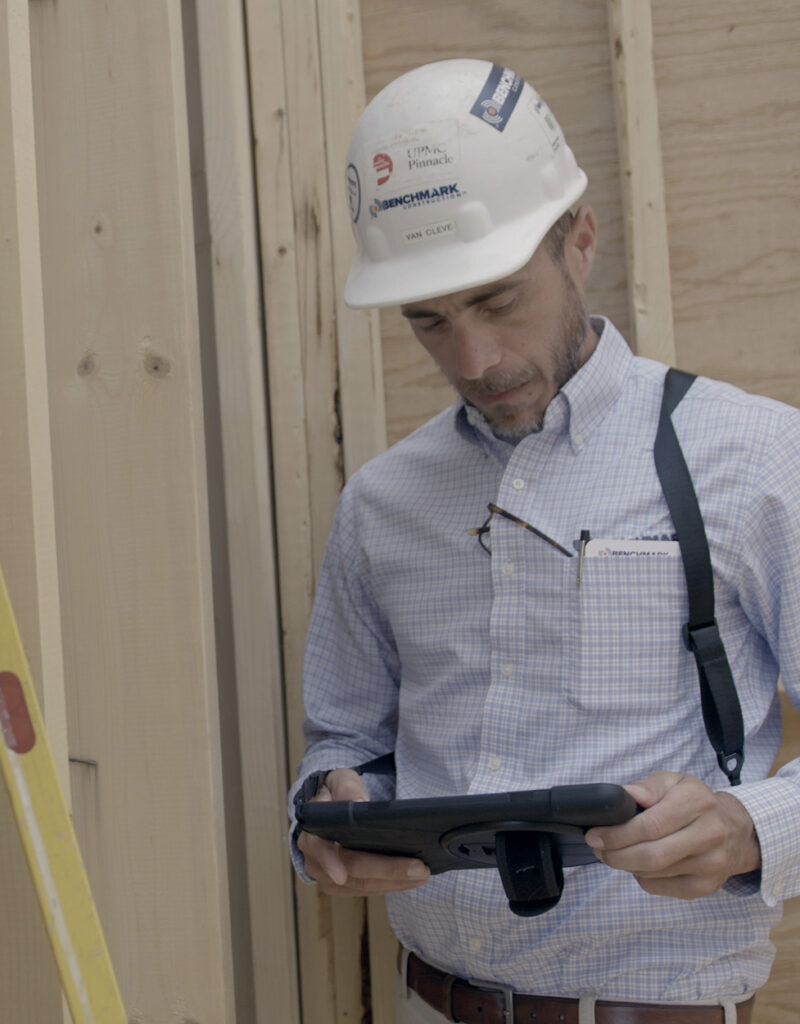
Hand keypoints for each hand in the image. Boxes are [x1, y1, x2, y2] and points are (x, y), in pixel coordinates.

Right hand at [297, 768, 429, 895]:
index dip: (329, 862)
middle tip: (418, 868)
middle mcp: (316, 859)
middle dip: (387, 871)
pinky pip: (367, 890)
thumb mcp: (340, 781)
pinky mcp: (344, 885)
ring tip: (422, 874)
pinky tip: (410, 879)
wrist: (333, 807)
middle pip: (352, 872)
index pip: (318, 848)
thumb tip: (362, 804)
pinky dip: (390, 885)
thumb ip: (348, 789)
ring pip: (362, 886)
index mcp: (312, 831)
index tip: (342, 875)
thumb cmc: (337, 793)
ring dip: (394, 882)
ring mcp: (329, 876)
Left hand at [584, 771, 760, 899]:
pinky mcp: (706, 887)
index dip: (618, 833)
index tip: (595, 834)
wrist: (736, 831)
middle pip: (651, 856)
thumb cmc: (696, 802)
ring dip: (625, 865)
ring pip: (654, 874)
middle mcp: (709, 835)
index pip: (651, 825)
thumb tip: (625, 795)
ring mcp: (710, 865)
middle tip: (598, 848)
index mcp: (698, 803)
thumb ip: (649, 786)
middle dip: (616, 854)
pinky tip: (639, 864)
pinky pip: (661, 888)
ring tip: (614, 853)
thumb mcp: (675, 782)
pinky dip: (642, 878)